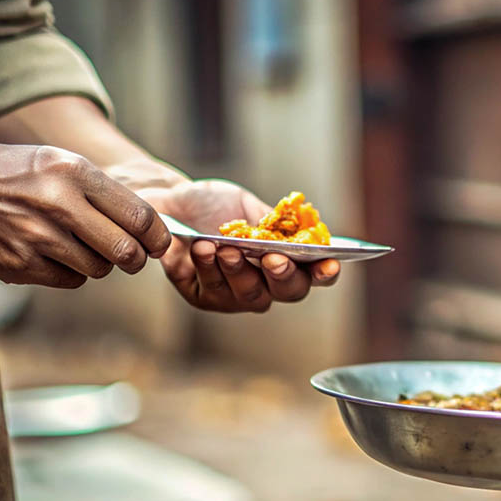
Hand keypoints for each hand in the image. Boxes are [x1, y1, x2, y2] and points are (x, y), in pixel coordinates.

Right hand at [0, 137, 169, 287]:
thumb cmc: (18, 174)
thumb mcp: (62, 164)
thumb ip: (105, 193)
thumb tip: (152, 230)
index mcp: (74, 173)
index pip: (139, 216)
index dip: (158, 237)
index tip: (159, 244)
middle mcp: (57, 203)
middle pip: (125, 251)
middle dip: (136, 259)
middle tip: (132, 257)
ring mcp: (36, 237)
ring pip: (98, 269)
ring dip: (99, 263)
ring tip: (79, 244)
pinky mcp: (18, 264)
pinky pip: (69, 280)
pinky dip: (70, 272)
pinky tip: (53, 252)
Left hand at [134, 175, 340, 312]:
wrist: (171, 203)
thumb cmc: (215, 205)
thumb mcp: (248, 207)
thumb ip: (273, 224)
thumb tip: (297, 235)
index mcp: (287, 258)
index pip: (315, 273)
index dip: (325, 272)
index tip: (329, 263)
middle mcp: (268, 282)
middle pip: (290, 291)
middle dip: (284, 275)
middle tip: (273, 258)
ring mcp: (238, 295)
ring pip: (251, 296)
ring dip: (240, 271)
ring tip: (226, 248)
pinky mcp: (206, 297)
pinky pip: (214, 291)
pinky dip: (208, 269)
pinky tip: (201, 249)